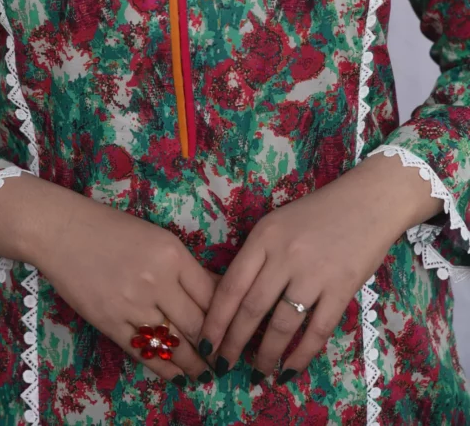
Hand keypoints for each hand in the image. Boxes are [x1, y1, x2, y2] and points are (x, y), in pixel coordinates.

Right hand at [32, 190, 217, 384]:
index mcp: (172, 254)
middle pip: (197, 324)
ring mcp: (132, 305)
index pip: (212, 295)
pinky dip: (165, 368)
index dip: (228, 318)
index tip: (237, 330)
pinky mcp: (110, 324)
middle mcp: (157, 281)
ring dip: (194, 364)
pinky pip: (144, 353)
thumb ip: (184, 266)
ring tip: (206, 373)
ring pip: (174, 344)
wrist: (63, 232)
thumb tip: (215, 292)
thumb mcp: (157, 237)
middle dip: (215, 347)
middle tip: (226, 360)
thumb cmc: (112, 228)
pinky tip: (178, 376)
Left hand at [196, 159, 413, 383]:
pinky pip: (317, 331)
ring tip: (257, 372)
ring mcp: (315, 273)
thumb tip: (232, 301)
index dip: (215, 320)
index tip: (204, 343)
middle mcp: (285, 256)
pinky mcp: (342, 289)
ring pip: (282, 325)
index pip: (231, 285)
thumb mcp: (277, 223)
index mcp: (264, 237)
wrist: (368, 201)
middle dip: (234, 343)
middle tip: (223, 366)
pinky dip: (301, 356)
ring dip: (266, 354)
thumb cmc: (317, 213)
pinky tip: (289, 371)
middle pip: (252, 308)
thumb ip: (257, 256)